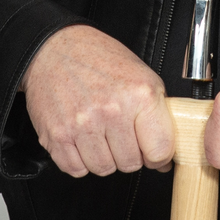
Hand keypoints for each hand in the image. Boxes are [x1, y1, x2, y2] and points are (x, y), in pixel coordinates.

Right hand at [22, 25, 174, 177]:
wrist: (55, 50)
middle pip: (131, 163)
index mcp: (139, 94)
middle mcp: (111, 111)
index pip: (160, 150)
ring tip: (100, 132)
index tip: (152, 150)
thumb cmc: (99, 60)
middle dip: (129, 153)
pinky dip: (80, 160)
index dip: (157, 155)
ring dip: (104, 157)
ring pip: (104, 169)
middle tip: (121, 133)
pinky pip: (76, 169)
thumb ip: (158, 115)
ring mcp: (82, 125)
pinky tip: (82, 138)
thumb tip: (165, 158)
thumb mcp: (141, 76)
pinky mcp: (57, 136)